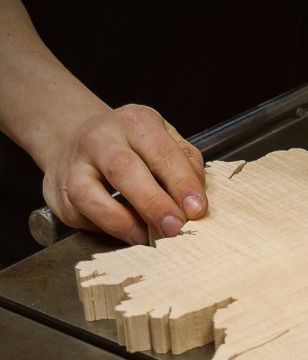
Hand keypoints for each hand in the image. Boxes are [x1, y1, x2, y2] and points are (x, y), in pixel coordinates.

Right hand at [42, 104, 207, 244]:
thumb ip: (186, 167)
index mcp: (136, 122)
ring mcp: (75, 164)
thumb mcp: (166, 141)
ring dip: (123, 222)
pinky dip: (106, 229)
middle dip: (153, 203)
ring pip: (90, 195)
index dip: (181, 183)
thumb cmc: (133, 146)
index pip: (162, 152)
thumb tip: (193, 205)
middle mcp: (102, 138)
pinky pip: (81, 215)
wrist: (77, 137)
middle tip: (175, 228)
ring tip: (148, 238)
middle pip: (124, 170)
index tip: (196, 210)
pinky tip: (129, 234)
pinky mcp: (59, 191)